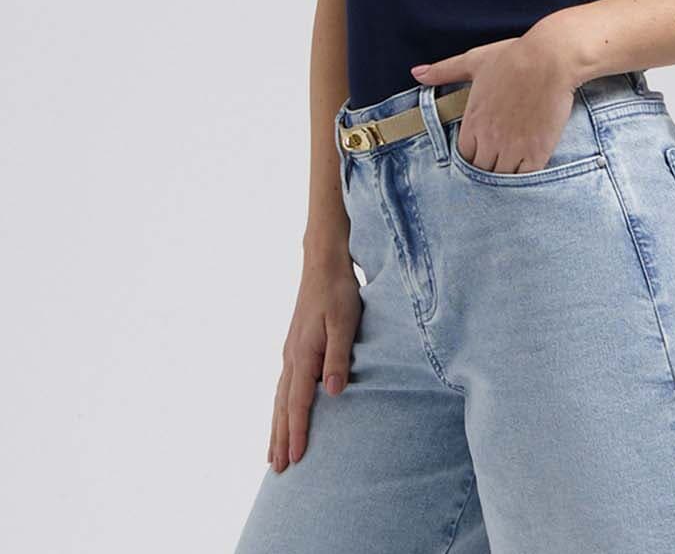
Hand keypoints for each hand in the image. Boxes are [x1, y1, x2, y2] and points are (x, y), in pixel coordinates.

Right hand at [268, 259, 361, 472]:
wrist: (323, 263)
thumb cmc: (338, 291)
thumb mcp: (345, 322)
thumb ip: (338, 356)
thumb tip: (332, 392)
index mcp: (303, 354)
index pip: (298, 402)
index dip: (296, 432)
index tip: (293, 460)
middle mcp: (291, 356)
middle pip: (283, 406)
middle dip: (280, 438)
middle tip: (276, 470)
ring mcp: (290, 351)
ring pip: (280, 397)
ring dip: (277, 426)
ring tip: (272, 453)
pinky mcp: (295, 346)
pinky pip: (284, 385)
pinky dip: (280, 406)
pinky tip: (282, 412)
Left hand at [411, 27, 579, 174]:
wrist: (549, 59)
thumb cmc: (512, 57)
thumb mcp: (474, 61)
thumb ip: (444, 71)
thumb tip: (416, 73)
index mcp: (473, 121)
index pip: (463, 156)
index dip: (471, 156)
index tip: (480, 151)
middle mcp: (490, 139)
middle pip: (480, 172)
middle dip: (486, 168)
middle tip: (496, 162)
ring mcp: (513, 148)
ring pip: (502, 179)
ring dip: (505, 176)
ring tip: (511, 169)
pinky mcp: (537, 152)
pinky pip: (525, 179)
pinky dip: (524, 178)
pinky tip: (527, 169)